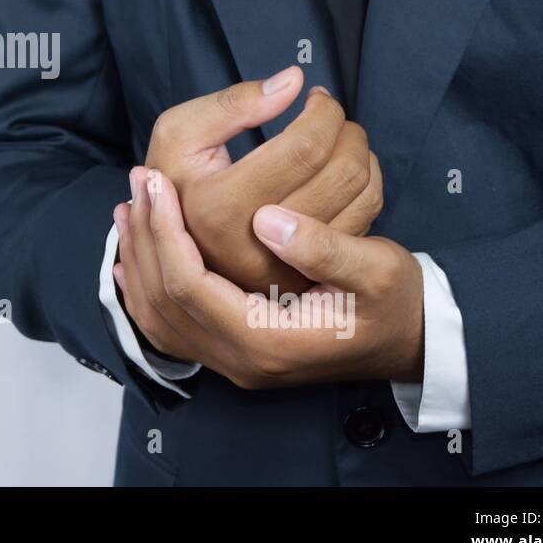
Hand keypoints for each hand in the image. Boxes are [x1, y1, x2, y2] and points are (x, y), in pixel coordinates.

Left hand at [113, 167, 422, 387]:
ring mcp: (233, 360)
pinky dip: (146, 288)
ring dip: (140, 256)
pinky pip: (170, 326)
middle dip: (146, 236)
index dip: (167, 231)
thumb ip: (325, 248)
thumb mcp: (380, 271)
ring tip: (130, 206)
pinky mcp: (233, 350)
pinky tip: (133, 257)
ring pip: (158, 315)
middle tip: (138, 181)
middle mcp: (240, 360)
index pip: (188, 286)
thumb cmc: (398, 305)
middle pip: (163, 300)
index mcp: (266, 343)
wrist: (412, 342)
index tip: (158, 182)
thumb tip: (267, 219)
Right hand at [144, 67, 382, 293]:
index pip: (303, 150)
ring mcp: (288, 266)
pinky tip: (339, 167)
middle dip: (347, 130)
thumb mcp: (179, 133)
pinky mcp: (310, 275)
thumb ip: (232, 103)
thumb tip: (294, 81)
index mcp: (220, 208)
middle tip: (329, 112)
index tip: (317, 96)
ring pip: (361, 197)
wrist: (173, 242)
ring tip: (335, 136)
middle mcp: (259, 245)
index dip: (323, 113)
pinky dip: (366, 184)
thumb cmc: (175, 179)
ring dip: (361, 153)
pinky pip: (365, 221)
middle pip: (341, 173)